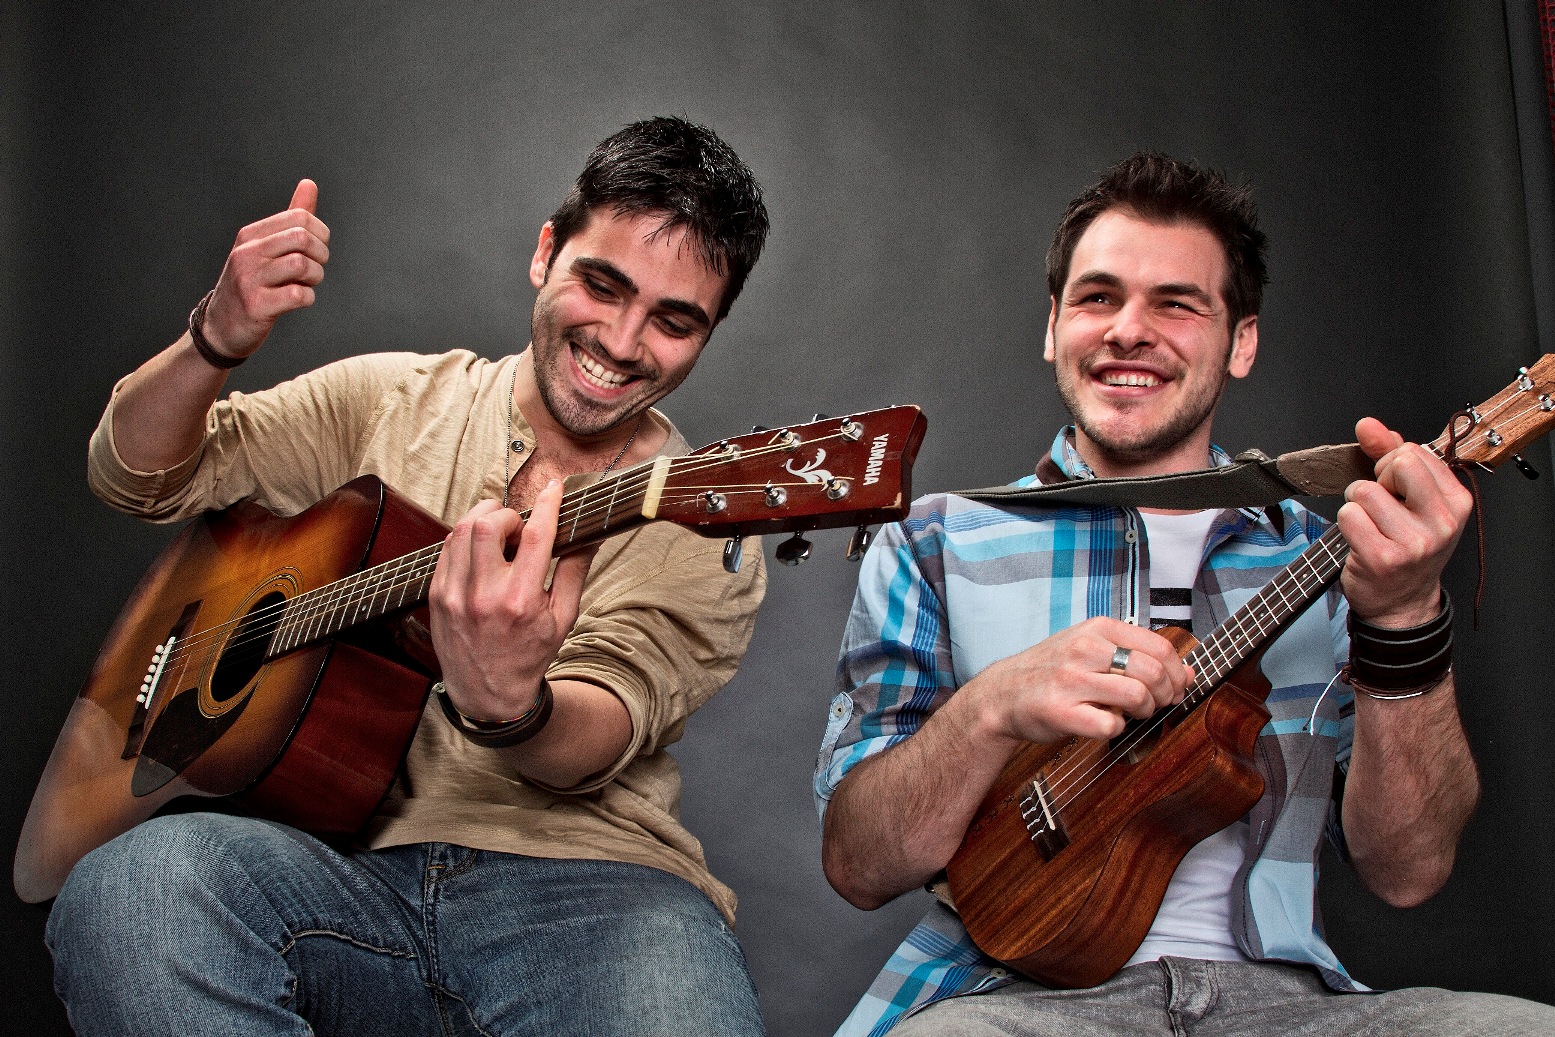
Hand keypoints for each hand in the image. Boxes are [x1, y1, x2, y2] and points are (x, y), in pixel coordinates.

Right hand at [201, 179, 329, 358]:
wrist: (220, 327)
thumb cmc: (251, 285)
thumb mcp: (265, 248)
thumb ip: (290, 219)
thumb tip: (310, 184)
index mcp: (250, 235)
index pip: (299, 217)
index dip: (321, 233)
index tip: (317, 250)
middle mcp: (247, 253)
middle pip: (303, 238)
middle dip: (321, 254)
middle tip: (315, 268)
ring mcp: (249, 279)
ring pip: (302, 265)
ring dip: (315, 277)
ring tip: (306, 284)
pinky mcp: (256, 305)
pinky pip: (298, 294)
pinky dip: (307, 298)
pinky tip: (298, 300)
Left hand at [428, 481, 595, 722]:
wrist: (488, 692)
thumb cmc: (529, 654)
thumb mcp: (563, 618)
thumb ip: (574, 571)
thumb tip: (590, 534)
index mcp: (520, 601)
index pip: (535, 536)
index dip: (547, 504)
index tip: (554, 487)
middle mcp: (484, 596)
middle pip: (487, 525)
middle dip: (506, 513)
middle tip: (518, 524)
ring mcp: (454, 595)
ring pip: (461, 531)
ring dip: (482, 520)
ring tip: (498, 532)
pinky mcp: (437, 596)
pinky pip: (446, 549)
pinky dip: (465, 539)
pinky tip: (480, 550)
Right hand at [962, 617, 1192, 745]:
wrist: (1003, 694)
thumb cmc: (1053, 671)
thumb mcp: (1093, 648)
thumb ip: (1139, 655)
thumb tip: (1190, 672)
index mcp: (1097, 628)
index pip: (1160, 647)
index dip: (1178, 673)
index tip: (1175, 688)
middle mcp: (1084, 649)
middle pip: (1153, 672)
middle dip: (1165, 695)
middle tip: (1156, 705)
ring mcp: (1071, 680)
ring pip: (1137, 696)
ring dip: (1145, 711)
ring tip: (1133, 713)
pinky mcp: (1061, 712)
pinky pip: (1111, 724)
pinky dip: (1117, 728)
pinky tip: (1106, 722)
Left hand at [1338, 417, 1471, 626]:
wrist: (1401, 602)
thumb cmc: (1406, 547)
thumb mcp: (1412, 500)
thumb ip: (1390, 456)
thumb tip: (1368, 424)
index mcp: (1457, 502)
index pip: (1414, 453)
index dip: (1392, 465)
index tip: (1395, 488)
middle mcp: (1442, 522)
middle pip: (1398, 463)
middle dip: (1377, 477)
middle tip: (1380, 504)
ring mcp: (1414, 543)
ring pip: (1365, 491)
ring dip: (1356, 504)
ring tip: (1370, 526)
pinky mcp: (1383, 558)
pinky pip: (1348, 515)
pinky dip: (1345, 524)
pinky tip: (1360, 540)